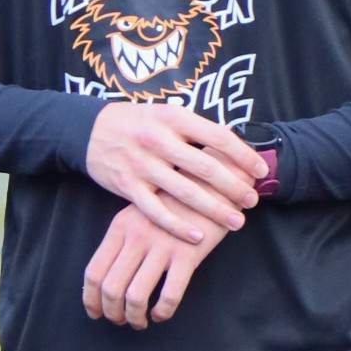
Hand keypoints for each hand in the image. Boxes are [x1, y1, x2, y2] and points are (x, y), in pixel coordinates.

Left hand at [83, 203, 228, 327]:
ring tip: (140, 321)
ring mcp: (162, 245)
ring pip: (135, 296)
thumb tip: (108, 275)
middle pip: (111, 288)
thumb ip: (124, 238)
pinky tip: (162, 313)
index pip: (94, 271)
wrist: (211, 183)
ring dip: (134, 317)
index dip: (91, 299)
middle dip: (112, 312)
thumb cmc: (175, 202)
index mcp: (120, 226)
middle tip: (120, 321)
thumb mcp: (141, 212)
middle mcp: (137, 237)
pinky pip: (169, 295)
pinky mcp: (187, 254)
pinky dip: (162, 312)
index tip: (95, 312)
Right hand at [84, 101, 264, 245]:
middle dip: (234, 186)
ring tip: (236, 221)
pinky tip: (199, 236)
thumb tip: (236, 147)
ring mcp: (141, 165)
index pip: (217, 137)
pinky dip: (178, 225)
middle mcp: (157, 140)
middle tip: (252, 200)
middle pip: (205, 167)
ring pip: (185, 192)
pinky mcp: (127, 187)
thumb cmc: (138, 123)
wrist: (90, 130)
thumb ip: (196, 130)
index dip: (242, 155)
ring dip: (214, 209)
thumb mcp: (166, 114)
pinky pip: (157, 211)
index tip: (260, 170)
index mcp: (173, 118)